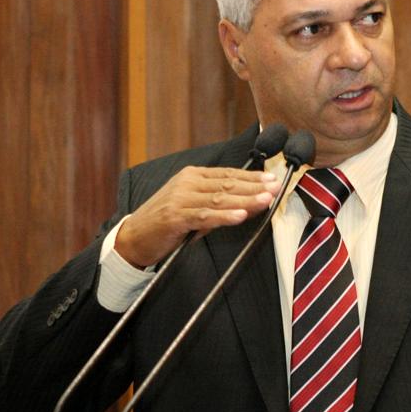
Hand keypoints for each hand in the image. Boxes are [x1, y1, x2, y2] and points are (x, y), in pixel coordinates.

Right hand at [115, 166, 280, 266]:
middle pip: (227, 184)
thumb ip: (221, 205)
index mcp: (192, 176)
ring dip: (245, 199)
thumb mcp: (196, 208)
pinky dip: (225, 216)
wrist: (134, 237)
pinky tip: (241, 215)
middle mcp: (187, 183)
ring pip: (219, 199)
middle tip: (276, 188)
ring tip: (265, 200)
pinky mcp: (175, 217)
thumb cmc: (168, 222)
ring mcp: (180, 199)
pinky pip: (205, 216)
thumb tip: (252, 204)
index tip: (272, 179)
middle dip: (254, 186)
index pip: (228, 174)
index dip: (252, 177)